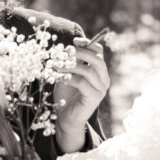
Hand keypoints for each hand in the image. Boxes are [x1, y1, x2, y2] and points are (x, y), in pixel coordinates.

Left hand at [53, 38, 109, 152]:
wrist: (66, 118)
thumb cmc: (66, 96)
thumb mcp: (67, 75)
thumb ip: (70, 63)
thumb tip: (66, 47)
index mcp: (99, 72)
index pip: (99, 52)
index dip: (87, 44)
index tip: (74, 41)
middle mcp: (104, 80)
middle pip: (97, 59)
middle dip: (81, 53)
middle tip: (65, 52)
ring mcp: (101, 90)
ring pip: (88, 71)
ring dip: (70, 66)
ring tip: (56, 66)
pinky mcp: (94, 98)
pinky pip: (82, 83)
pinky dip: (69, 78)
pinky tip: (58, 78)